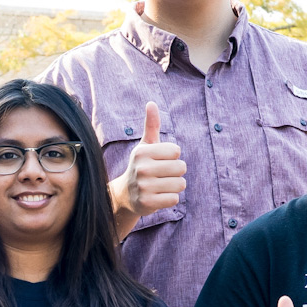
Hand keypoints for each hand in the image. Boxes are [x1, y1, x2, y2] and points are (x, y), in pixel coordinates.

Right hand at [110, 102, 186, 222]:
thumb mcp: (145, 146)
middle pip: (181, 168)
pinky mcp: (147, 203)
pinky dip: (170, 198)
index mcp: (142, 152)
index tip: (160, 161)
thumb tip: (151, 103)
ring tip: (161, 186)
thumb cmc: (142, 166)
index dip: (172, 157)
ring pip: (180, 184)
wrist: (125, 195)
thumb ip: (151, 125)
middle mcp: (142, 169)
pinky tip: (158, 196)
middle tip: (162, 175)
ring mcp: (144, 187)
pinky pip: (174, 199)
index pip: (176, 151)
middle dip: (176, 172)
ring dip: (174, 186)